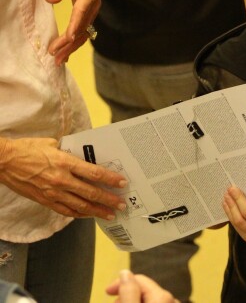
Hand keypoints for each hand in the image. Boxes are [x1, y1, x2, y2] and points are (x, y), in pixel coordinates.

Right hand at [0, 137, 126, 219]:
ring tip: (110, 214)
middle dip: (108, 199)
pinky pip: (65, 210)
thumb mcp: (52, 143)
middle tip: (121, 203)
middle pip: (90, 192)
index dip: (109, 179)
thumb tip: (82, 152)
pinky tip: (87, 215)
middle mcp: (61, 179)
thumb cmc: (28, 148)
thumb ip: (68, 150)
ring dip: (97, 211)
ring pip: (80, 206)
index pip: (93, 172)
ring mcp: (53, 192)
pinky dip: (78, 214)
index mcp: (64, 162)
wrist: (5, 162)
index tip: (121, 182)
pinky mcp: (45, 201)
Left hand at [43, 0, 100, 64]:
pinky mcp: (88, 12)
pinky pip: (83, 30)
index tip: (67, 38)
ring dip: (72, 46)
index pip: (82, 11)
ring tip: (59, 59)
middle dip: (69, 42)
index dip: (75, 25)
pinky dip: (75, 42)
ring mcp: (92, 9)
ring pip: (84, 31)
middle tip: (55, 54)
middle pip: (83, 26)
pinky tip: (66, 53)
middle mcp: (94, 3)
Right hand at [106, 270, 177, 301]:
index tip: (108, 291)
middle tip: (114, 302)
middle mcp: (172, 300)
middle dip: (128, 293)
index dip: (121, 282)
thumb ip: (128, 293)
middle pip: (146, 290)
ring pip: (151, 299)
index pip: (140, 279)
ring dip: (135, 300)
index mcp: (162, 295)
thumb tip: (125, 272)